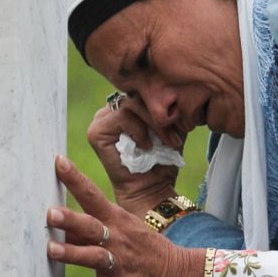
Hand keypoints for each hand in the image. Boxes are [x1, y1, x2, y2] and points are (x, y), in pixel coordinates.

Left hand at [47, 156, 203, 276]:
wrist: (177, 275)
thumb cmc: (142, 248)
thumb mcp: (123, 228)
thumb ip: (90, 226)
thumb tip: (58, 223)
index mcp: (117, 220)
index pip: (93, 195)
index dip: (76, 178)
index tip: (58, 162)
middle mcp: (116, 240)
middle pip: (91, 226)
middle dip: (71, 220)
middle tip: (51, 213)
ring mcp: (118, 265)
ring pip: (92, 257)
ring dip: (72, 253)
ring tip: (51, 250)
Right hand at [86, 93, 181, 215]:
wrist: (150, 188)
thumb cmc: (162, 159)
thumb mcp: (172, 126)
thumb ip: (169, 106)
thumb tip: (174, 88)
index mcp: (126, 104)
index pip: (144, 90)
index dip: (162, 104)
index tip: (181, 124)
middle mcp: (110, 109)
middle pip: (137, 95)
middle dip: (160, 115)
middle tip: (175, 138)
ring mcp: (100, 120)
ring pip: (130, 104)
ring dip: (154, 124)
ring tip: (167, 142)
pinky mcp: (96, 131)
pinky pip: (122, 116)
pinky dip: (139, 130)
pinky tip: (147, 146)